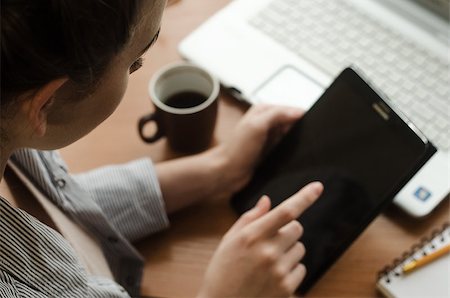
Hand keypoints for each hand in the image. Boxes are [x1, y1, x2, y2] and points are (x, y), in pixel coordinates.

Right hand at [198, 182, 322, 297]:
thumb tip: (268, 201)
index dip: (304, 197)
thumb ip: (249, 218)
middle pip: (296, 228)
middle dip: (287, 230)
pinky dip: (291, 270)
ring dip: (289, 251)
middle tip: (270, 242)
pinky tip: (272, 277)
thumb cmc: (222, 272)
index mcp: (251, 236)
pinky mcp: (286, 288)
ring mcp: (278, 271)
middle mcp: (267, 252)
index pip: (285, 211)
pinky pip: (301, 268)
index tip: (318, 187)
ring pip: (300, 248)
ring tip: (267, 263)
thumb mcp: (229, 241)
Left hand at [216, 104, 303, 193]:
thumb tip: (298, 112)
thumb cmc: (237, 150)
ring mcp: (268, 137)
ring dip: (296, 140)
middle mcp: (266, 122)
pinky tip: (294, 155)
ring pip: (290, 135)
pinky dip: (291, 150)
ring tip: (301, 147)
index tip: (311, 124)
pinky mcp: (269, 151)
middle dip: (300, 128)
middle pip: (292, 121)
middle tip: (307, 138)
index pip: (290, 108)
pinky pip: (286, 147)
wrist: (227, 172)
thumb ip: (277, 115)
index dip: (301, 115)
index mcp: (263, 111)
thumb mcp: (257, 126)